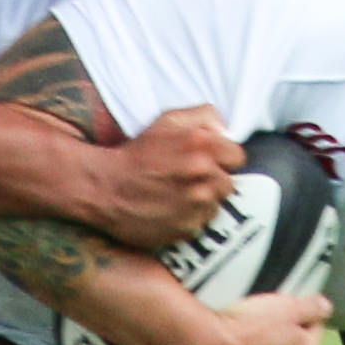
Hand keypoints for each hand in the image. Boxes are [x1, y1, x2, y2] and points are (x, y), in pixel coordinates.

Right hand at [83, 103, 242, 248]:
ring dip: (203, 200)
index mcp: (201, 145)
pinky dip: (190, 217)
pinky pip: (201, 223)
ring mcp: (196, 205)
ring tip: (178, 193)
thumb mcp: (167, 120)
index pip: (237, 156)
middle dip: (213, 180)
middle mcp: (202, 175)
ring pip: (216, 204)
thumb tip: (226, 129)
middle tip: (189, 178)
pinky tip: (171, 208)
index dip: (223, 158)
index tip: (208, 160)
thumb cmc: (137, 153)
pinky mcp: (187, 228)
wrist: (106, 188)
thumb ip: (204, 115)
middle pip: (228, 183)